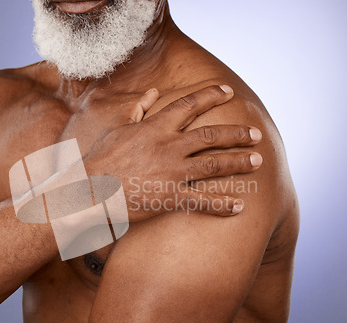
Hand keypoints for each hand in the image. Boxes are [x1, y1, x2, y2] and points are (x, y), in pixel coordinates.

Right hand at [83, 85, 262, 221]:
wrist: (88, 191)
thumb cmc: (100, 159)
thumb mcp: (116, 128)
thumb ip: (137, 108)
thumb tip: (152, 92)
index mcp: (155, 127)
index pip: (189, 105)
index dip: (211, 95)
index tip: (228, 91)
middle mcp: (168, 147)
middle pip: (211, 135)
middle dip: (237, 134)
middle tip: (255, 134)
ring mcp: (171, 173)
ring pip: (213, 165)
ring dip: (238, 163)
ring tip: (257, 161)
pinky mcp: (170, 198)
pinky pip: (202, 201)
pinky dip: (223, 205)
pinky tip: (240, 206)